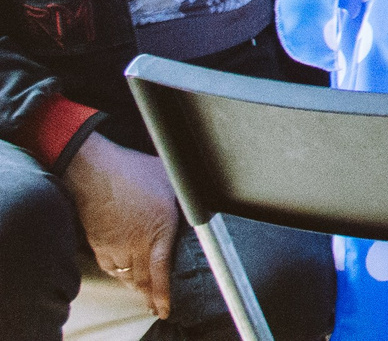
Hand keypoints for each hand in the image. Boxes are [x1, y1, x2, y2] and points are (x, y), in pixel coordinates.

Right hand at [65, 136, 179, 317]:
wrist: (95, 172)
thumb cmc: (133, 170)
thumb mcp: (171, 180)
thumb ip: (185, 197)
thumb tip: (200, 198)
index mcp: (159, 229)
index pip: (161, 272)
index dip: (164, 294)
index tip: (166, 309)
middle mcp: (136, 243)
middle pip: (143, 280)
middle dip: (151, 297)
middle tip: (157, 307)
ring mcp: (115, 246)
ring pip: (127, 277)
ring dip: (137, 288)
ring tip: (145, 296)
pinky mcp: (99, 244)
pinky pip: (111, 268)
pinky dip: (120, 276)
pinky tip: (126, 277)